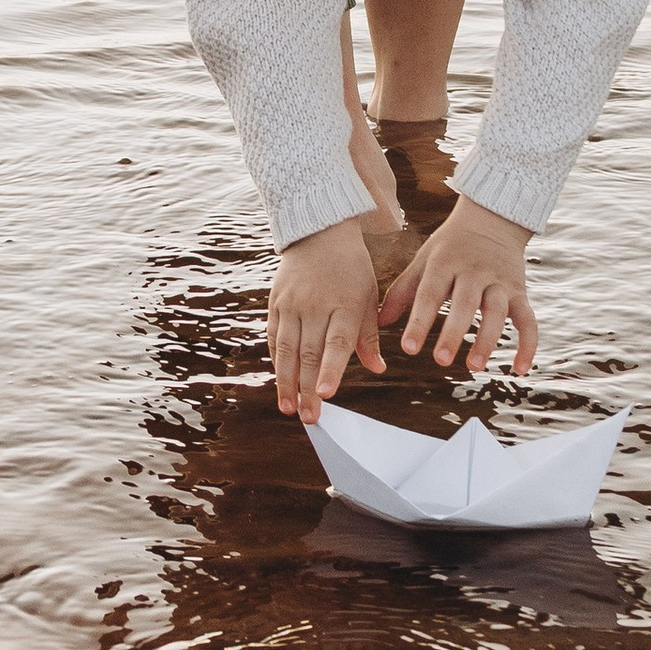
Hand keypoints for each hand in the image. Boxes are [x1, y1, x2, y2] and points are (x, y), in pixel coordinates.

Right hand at [268, 219, 384, 420]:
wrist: (319, 232)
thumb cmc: (350, 269)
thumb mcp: (368, 296)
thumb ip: (368, 334)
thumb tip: (377, 368)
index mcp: (345, 303)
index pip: (337, 342)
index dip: (331, 369)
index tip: (325, 394)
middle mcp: (316, 305)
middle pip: (309, 352)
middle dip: (307, 388)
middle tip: (309, 417)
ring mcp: (292, 303)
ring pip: (286, 348)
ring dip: (286, 381)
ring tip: (288, 408)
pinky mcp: (276, 302)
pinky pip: (273, 336)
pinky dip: (276, 361)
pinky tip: (279, 381)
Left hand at [380, 195, 537, 379]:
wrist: (493, 218)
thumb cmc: (451, 245)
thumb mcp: (424, 259)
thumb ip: (402, 291)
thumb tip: (378, 323)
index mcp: (445, 263)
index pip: (430, 293)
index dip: (419, 321)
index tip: (408, 348)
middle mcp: (474, 272)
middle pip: (465, 303)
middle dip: (454, 332)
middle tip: (441, 360)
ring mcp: (500, 282)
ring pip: (497, 311)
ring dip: (487, 339)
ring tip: (475, 365)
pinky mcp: (520, 291)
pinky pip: (528, 319)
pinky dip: (528, 344)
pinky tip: (521, 369)